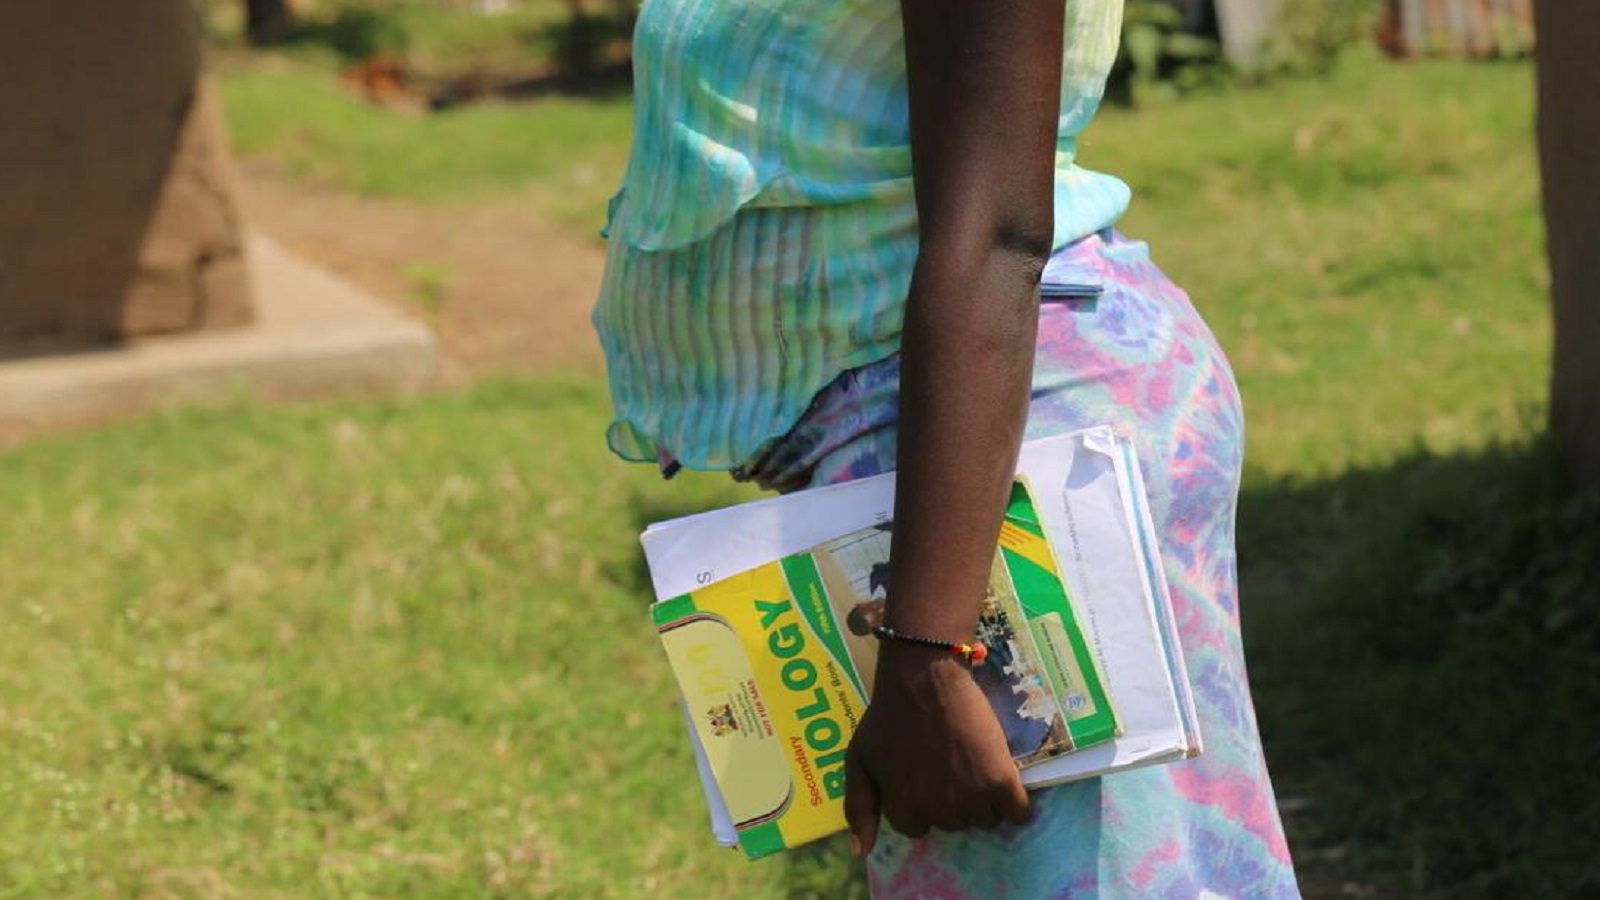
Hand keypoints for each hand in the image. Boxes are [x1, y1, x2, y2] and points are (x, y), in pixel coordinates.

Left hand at [844, 643, 1032, 854]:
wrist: (926, 677)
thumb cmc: (888, 715)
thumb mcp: (858, 759)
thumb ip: (857, 807)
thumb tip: (861, 853)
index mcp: (904, 808)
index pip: (918, 828)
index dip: (922, 801)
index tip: (925, 776)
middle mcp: (939, 810)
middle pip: (954, 824)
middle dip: (952, 800)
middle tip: (949, 764)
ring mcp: (971, 797)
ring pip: (985, 819)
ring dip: (983, 800)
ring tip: (974, 765)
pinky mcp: (1001, 780)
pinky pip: (1018, 813)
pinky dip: (1016, 805)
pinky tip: (1006, 785)